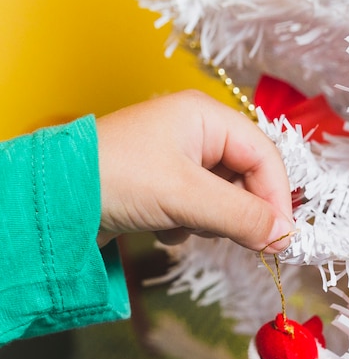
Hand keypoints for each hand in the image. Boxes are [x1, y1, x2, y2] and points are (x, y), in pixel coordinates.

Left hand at [96, 90, 292, 252]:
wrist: (53, 199)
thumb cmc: (116, 178)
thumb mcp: (186, 196)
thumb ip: (241, 216)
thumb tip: (285, 237)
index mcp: (206, 118)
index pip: (264, 156)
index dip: (277, 196)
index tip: (282, 237)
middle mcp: (197, 134)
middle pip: (247, 178)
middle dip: (240, 212)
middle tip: (238, 241)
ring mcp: (181, 161)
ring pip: (226, 198)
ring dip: (211, 221)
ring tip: (181, 224)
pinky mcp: (167, 186)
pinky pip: (201, 210)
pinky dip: (190, 225)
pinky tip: (163, 227)